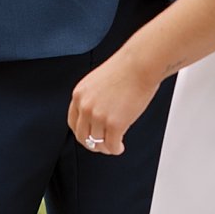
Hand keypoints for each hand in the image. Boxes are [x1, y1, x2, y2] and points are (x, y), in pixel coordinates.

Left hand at [69, 41, 161, 156]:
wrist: (141, 64)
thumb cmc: (127, 67)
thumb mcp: (98, 81)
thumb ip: (94, 98)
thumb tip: (99, 114)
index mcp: (80, 94)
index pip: (73, 122)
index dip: (82, 132)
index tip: (89, 135)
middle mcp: (86, 106)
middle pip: (82, 136)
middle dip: (92, 144)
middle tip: (101, 145)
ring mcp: (99, 117)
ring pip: (97, 143)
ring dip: (106, 147)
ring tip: (114, 145)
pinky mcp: (115, 124)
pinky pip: (111, 145)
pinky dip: (115, 149)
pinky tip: (120, 147)